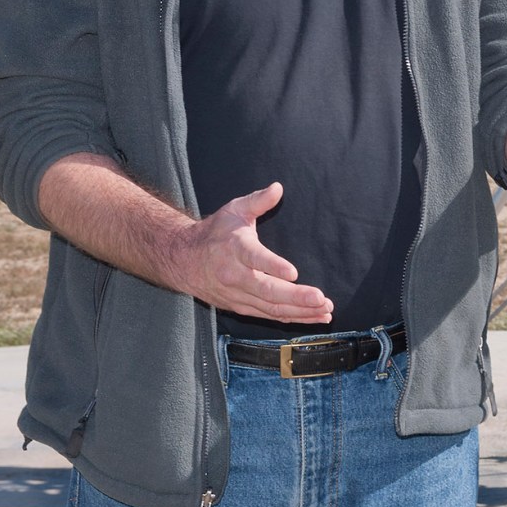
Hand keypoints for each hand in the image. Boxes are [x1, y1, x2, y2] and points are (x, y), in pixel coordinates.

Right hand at [165, 182, 333, 324]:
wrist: (181, 260)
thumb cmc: (214, 232)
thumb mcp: (234, 209)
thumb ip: (258, 200)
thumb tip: (278, 187)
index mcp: (235, 248)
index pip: (255, 258)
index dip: (274, 266)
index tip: (294, 272)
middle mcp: (235, 275)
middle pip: (267, 291)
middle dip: (296, 297)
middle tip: (321, 299)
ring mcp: (237, 295)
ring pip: (270, 308)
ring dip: (299, 312)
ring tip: (325, 312)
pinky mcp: (240, 307)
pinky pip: (268, 315)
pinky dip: (291, 318)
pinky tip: (312, 317)